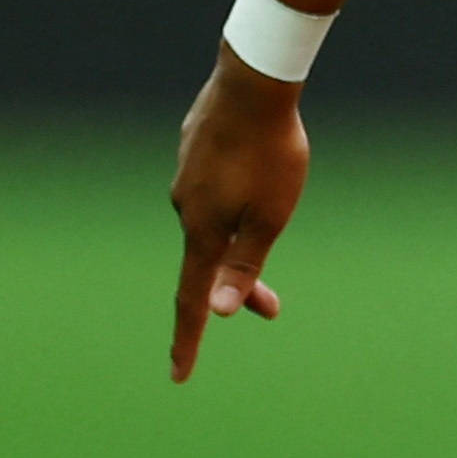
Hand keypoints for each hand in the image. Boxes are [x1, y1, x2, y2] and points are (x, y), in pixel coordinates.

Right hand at [169, 52, 308, 379]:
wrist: (253, 81)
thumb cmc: (271, 153)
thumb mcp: (270, 217)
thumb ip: (244, 265)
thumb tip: (217, 312)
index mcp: (203, 231)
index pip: (192, 300)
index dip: (188, 341)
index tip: (180, 375)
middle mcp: (185, 208)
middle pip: (209, 261)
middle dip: (240, 287)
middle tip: (274, 309)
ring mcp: (186, 178)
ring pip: (213, 222)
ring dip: (240, 237)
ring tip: (276, 213)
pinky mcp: (193, 152)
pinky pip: (214, 189)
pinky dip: (234, 200)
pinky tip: (254, 172)